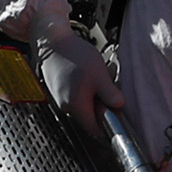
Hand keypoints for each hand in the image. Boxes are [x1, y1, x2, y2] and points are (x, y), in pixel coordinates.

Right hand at [31, 14, 123, 136]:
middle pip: (90, 117)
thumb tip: (119, 107)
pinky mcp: (59, 92)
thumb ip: (109, 94)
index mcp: (77, 106)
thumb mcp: (99, 74)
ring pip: (84, 106)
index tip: (114, 110)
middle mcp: (66, 107)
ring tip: (95, 79)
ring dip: (93, 96)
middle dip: (101, 106)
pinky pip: (76, 98)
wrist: (52, 42)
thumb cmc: (74, 55)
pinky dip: (84, 90)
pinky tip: (86, 76)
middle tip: (106, 88)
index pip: (96, 130)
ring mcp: (61, 100)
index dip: (108, 122)